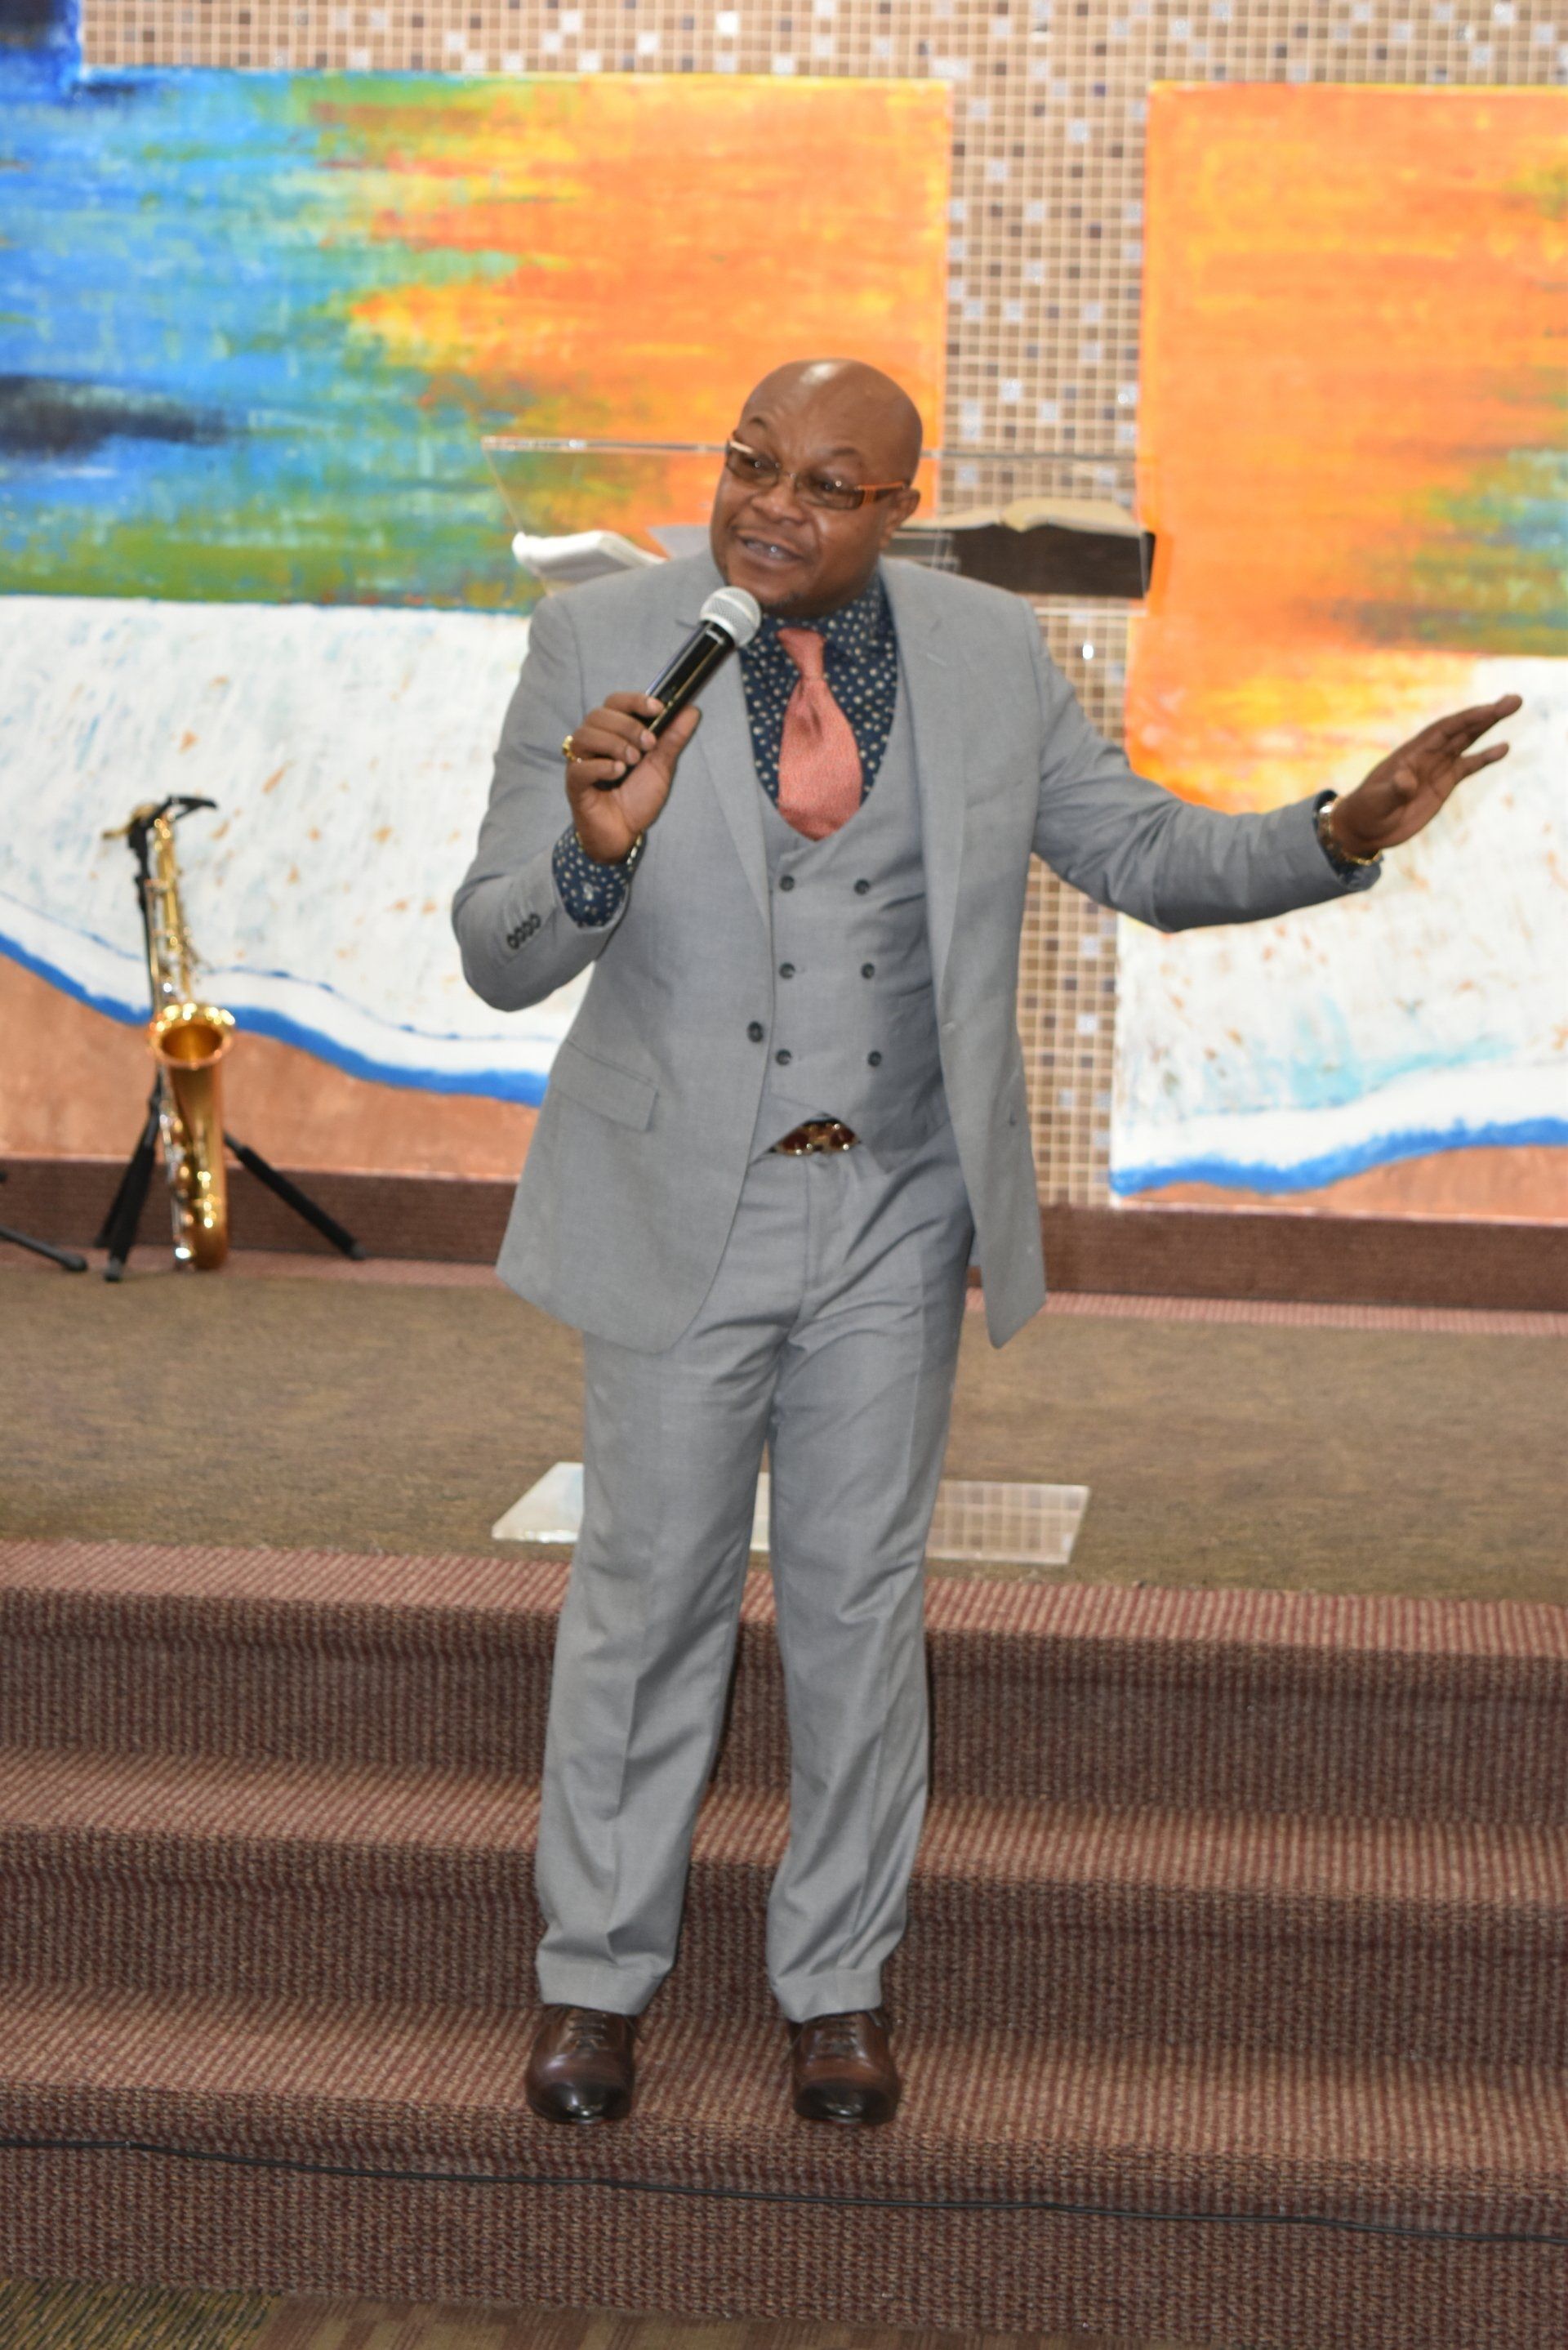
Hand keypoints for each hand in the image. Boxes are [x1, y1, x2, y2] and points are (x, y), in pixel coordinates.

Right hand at [563, 691, 699, 863]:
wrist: (625, 833)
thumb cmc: (638, 797)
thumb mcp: (661, 766)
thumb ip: (673, 738)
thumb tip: (691, 710)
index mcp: (611, 732)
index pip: (615, 702)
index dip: (635, 700)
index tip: (658, 708)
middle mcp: (593, 742)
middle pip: (599, 715)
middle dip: (628, 725)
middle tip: (648, 745)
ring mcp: (580, 762)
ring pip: (585, 736)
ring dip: (614, 743)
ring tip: (633, 761)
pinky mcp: (574, 784)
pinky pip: (579, 767)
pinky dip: (601, 766)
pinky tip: (618, 772)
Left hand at [1331, 693, 1521, 858]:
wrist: (1364, 827)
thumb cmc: (1366, 810)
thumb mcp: (1377, 801)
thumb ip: (1394, 790)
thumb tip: (1407, 780)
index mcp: (1412, 753)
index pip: (1444, 730)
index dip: (1467, 719)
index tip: (1489, 710)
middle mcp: (1427, 755)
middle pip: (1461, 730)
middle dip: (1487, 715)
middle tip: (1515, 699)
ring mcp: (1436, 768)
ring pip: (1467, 741)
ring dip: (1489, 726)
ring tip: (1513, 707)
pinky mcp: (1442, 784)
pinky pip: (1467, 766)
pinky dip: (1485, 757)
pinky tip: (1503, 748)